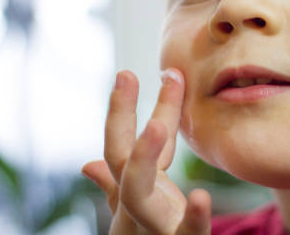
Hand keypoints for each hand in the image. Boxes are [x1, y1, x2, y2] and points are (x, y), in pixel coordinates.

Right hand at [82, 69, 210, 233]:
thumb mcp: (135, 212)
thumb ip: (116, 185)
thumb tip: (88, 163)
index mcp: (134, 192)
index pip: (124, 144)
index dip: (124, 109)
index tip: (131, 71)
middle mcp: (135, 207)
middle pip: (123, 159)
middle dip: (121, 117)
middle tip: (127, 74)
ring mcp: (151, 228)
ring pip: (137, 195)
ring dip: (143, 159)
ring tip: (157, 126)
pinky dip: (191, 219)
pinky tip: (200, 197)